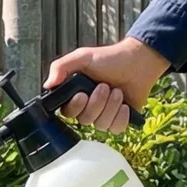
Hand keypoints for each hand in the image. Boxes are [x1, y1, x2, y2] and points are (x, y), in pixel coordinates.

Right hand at [45, 38, 170, 133]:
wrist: (138, 62)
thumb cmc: (110, 58)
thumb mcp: (83, 57)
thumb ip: (61, 66)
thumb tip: (48, 85)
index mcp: (75, 94)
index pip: (67, 112)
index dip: (75, 106)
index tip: (83, 95)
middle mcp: (88, 107)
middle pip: (85, 120)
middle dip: (97, 103)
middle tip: (106, 86)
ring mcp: (103, 115)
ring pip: (101, 125)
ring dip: (111, 107)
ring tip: (118, 91)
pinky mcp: (119, 121)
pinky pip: (116, 129)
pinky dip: (122, 117)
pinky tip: (125, 105)